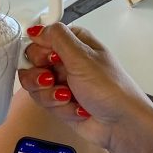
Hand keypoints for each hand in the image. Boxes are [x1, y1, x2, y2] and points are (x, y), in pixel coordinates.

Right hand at [17, 23, 152, 151]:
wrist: (120, 123)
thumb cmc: (111, 89)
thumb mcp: (82, 58)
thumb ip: (58, 38)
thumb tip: (38, 29)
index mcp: (75, 43)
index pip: (41, 39)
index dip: (39, 51)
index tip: (49, 61)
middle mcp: (67, 60)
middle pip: (33, 63)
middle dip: (41, 77)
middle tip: (54, 79)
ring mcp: (63, 81)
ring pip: (35, 86)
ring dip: (51, 95)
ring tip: (68, 97)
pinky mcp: (60, 102)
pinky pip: (44, 103)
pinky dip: (60, 108)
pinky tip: (77, 107)